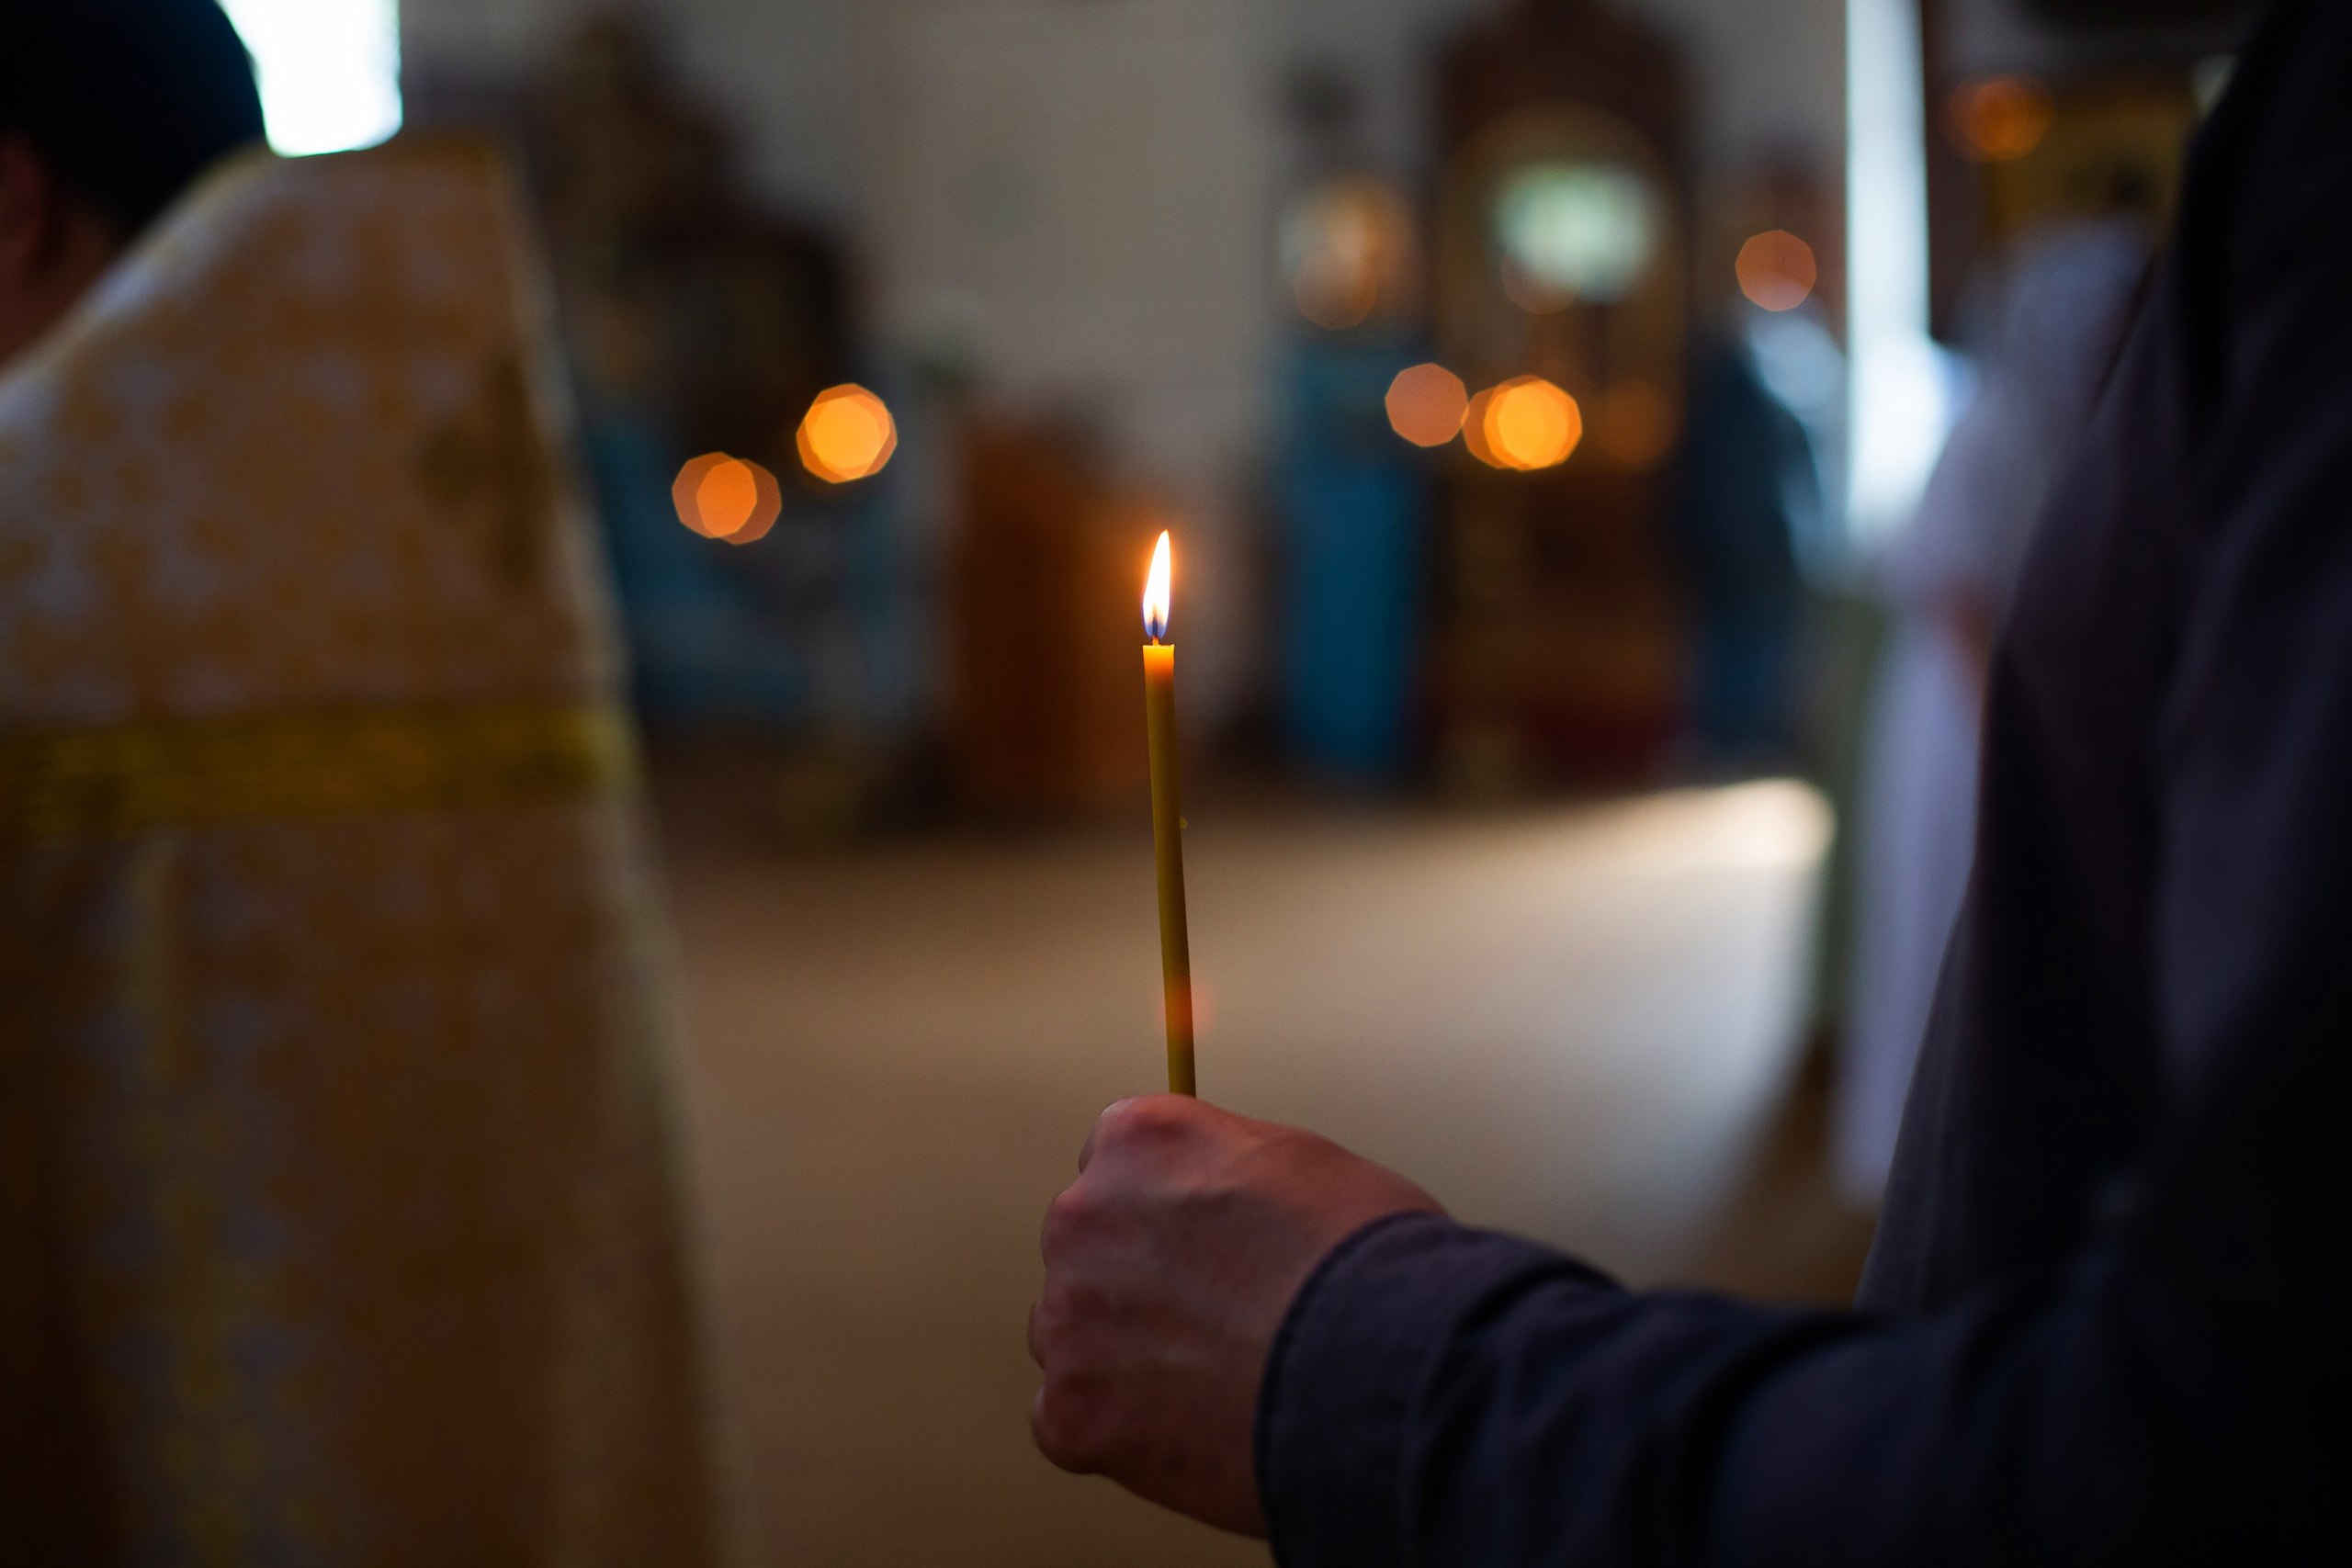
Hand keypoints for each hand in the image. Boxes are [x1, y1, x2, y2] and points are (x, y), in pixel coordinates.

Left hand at [1028, 1095, 1443, 1534]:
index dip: (1165, 1212)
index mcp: (1139, 1142)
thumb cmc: (1367, 1266)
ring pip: (1073, 1334)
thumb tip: (1221, 1203)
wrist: (1378, 1369)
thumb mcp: (1304, 1163)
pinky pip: (1072, 1419)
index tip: (1196, 1244)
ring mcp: (1071, 1316)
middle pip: (1087, 1250)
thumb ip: (1229, 1173)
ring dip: (1122, 1354)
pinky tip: (1188, 1430)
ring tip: (1209, 1381)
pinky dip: (1120, 1431)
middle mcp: (1085, 1216)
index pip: (1114, 1165)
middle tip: (1213, 1320)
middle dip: (1138, 1283)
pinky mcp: (1072, 1411)